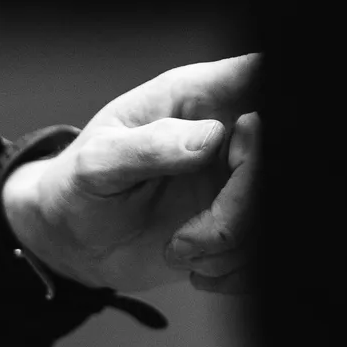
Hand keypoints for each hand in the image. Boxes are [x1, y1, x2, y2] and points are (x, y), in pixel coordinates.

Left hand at [0, 54, 259, 299]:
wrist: (73, 241)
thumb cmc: (77, 187)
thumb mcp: (99, 163)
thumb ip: (150, 146)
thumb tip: (209, 138)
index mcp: (195, 98)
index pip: (258, 76)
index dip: (264, 115)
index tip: (237, 144)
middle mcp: (224, 136)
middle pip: (273, 162)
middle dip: (240, 211)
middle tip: (189, 237)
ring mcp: (232, 182)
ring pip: (269, 214)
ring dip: (229, 249)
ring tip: (179, 251)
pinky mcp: (233, 224)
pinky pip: (260, 250)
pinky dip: (233, 271)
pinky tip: (195, 269)